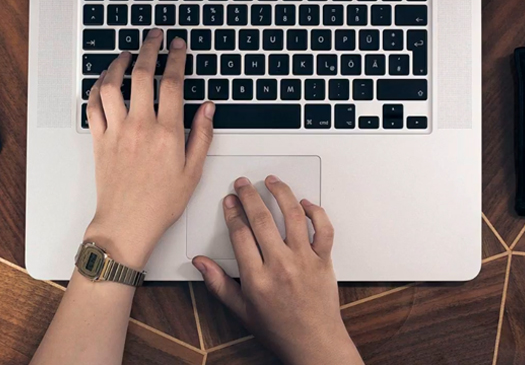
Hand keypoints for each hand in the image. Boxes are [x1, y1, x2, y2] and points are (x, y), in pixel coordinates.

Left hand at [84, 29, 214, 269]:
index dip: (176, 58)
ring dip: (118, 63)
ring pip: (112, 85)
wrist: (127, 224)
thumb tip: (208, 108)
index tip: (178, 46)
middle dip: (149, 48)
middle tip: (154, 36)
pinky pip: (93, 106)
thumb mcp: (193, 171)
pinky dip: (97, 88)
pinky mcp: (99, 140)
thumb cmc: (160, 203)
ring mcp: (117, 131)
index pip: (173, 83)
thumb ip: (202, 135)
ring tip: (127, 53)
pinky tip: (104, 81)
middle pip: (142, 75)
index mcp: (167, 133)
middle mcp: (140, 126)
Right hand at [192, 177, 362, 364]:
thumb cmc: (280, 329)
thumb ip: (218, 283)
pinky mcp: (324, 260)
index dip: (232, 212)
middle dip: (249, 195)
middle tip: (243, 184)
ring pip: (293, 216)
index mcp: (257, 279)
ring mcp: (305, 260)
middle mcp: (281, 266)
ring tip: (272, 181)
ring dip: (281, 193)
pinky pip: (324, 229)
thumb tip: (200, 263)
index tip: (229, 201)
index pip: (240, 233)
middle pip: (262, 219)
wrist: (315, 344)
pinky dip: (316, 212)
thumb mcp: (241, 310)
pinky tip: (304, 203)